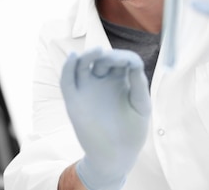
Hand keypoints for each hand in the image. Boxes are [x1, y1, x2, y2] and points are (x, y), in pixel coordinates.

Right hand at [60, 48, 150, 189]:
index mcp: (121, 81)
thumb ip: (139, 84)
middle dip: (107, 55)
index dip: (124, 57)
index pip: (120, 60)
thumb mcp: (141, 106)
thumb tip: (134, 61)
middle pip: (102, 59)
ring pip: (83, 64)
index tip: (131, 62)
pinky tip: (73, 57)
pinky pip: (67, 80)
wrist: (115, 157)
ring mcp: (87, 89)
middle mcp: (103, 81)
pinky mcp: (74, 100)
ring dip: (88, 55)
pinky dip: (68, 67)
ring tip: (96, 52)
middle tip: (112, 58)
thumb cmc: (132, 132)